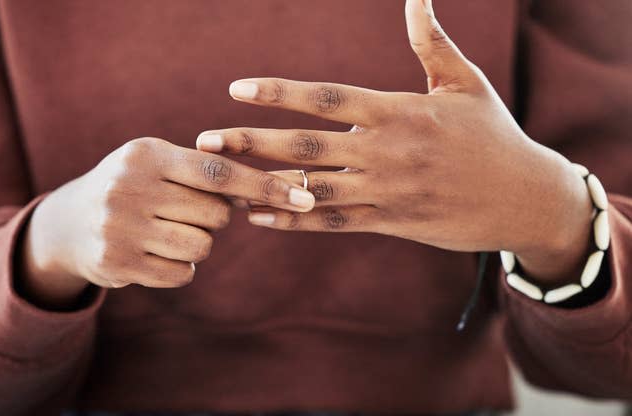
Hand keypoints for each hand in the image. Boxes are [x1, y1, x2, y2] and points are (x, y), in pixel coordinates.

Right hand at [20, 137, 314, 307]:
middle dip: (215, 217)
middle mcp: (128, 188)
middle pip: (216, 214)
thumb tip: (269, 191)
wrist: (69, 223)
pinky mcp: (116, 263)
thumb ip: (207, 171)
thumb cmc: (133, 187)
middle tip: (186, 211)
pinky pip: (182, 273)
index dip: (265, 184)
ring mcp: (119, 228)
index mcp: (146, 155)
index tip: (306, 197)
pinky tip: (155, 252)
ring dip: (197, 244)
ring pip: (201, 246)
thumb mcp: (159, 164)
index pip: (219, 171)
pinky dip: (180, 266)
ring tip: (168, 231)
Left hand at [196, 0, 593, 284]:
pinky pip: (334, 223)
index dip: (280, 92)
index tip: (237, 89)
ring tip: (220, 181)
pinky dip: (295, 221)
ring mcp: (388, 190)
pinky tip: (259, 218)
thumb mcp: (463, 82)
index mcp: (400, 110)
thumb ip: (430, 40)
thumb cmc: (493, 134)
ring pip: (313, 188)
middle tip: (205, 138)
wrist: (524, 198)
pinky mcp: (392, 222)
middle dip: (253, 140)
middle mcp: (387, 151)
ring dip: (263, 185)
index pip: (327, 97)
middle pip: (307, 145)